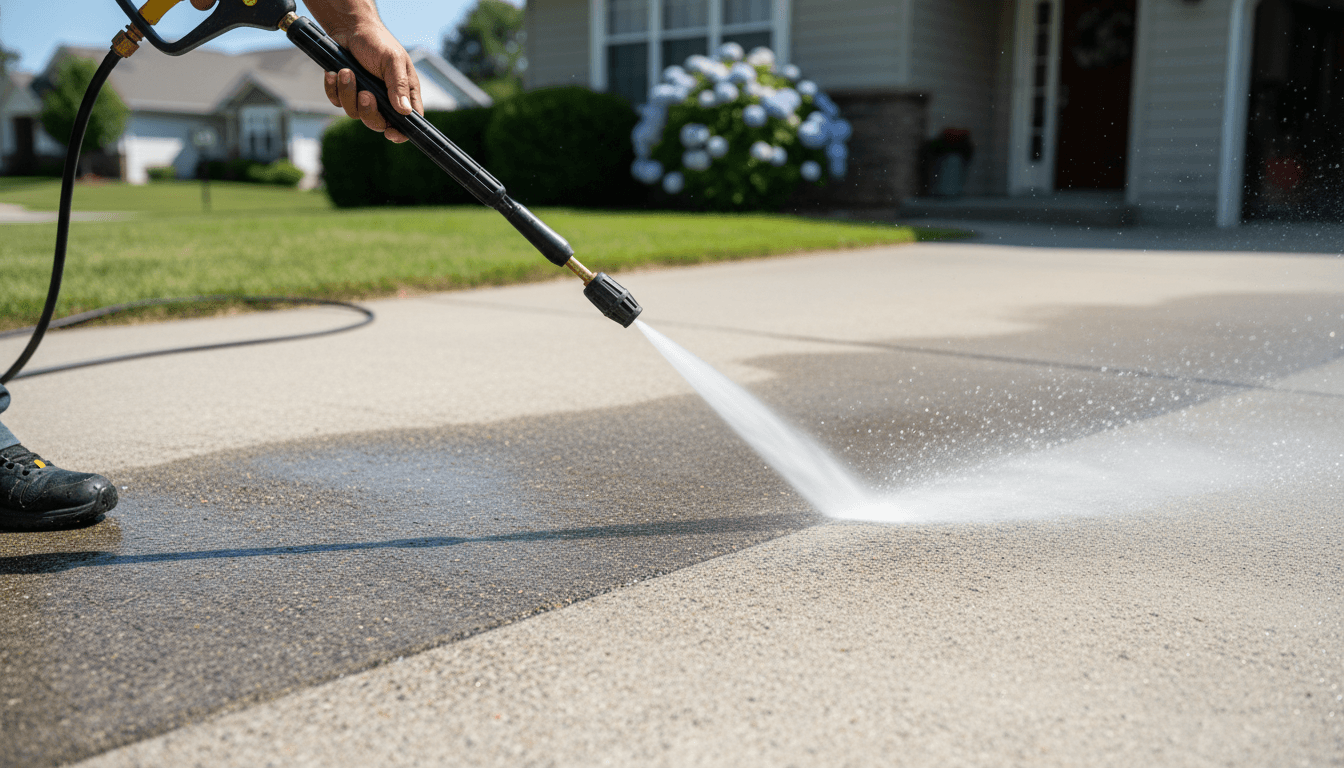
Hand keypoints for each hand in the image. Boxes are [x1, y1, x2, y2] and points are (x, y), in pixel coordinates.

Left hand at [321, 21, 422, 142]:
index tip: (390, 133)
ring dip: (348, 93)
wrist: (350, 28)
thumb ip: (399, 85)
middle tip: (366, 94)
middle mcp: (385, 100)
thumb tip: (405, 111)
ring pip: (354, 113)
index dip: (400, 133)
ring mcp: (364, 97)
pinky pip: (337, 102)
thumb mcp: (393, 60)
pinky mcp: (345, 92)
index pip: (407, 122)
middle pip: (378, 123)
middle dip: (369, 112)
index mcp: (403, 94)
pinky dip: (333, 89)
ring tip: (346, 72)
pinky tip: (333, 73)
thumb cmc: (377, 41)